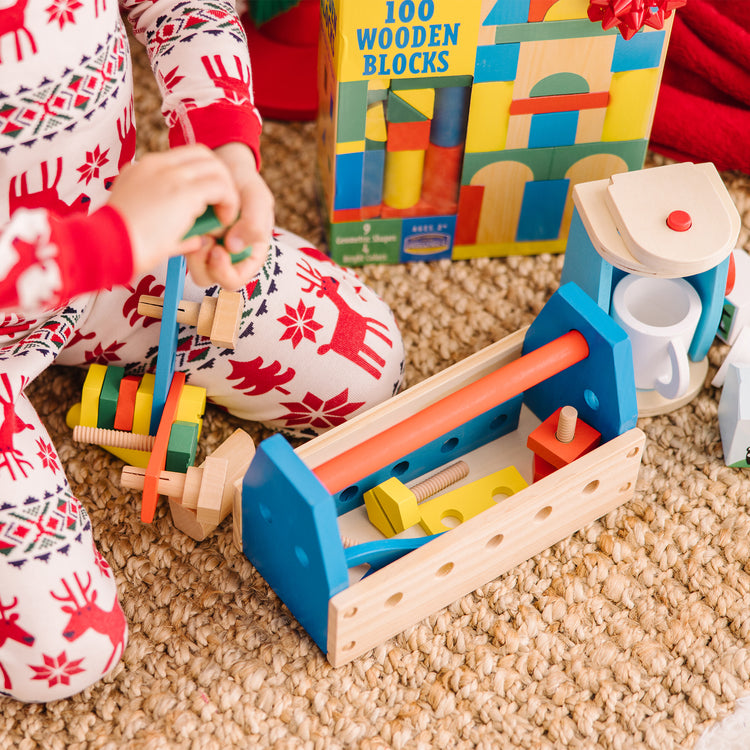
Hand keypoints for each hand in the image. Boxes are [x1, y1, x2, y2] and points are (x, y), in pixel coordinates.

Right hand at [107, 145, 239, 277]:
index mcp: (141, 170)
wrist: (103, 246)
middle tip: (222, 207)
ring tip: (224, 217)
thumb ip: (174, 231)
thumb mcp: (143, 229)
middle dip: (219, 179)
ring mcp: (169, 174)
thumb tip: (196, 239)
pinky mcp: (183, 190)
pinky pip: (220, 185)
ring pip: (215, 166)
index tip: (208, 203)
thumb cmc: (119, 245)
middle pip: (203, 155)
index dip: (201, 178)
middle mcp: (156, 165)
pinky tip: (223, 221)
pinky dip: (229, 202)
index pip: (182, 159)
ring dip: (226, 191)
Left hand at [183, 141, 273, 289]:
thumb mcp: (257, 200)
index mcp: (248, 253)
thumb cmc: (245, 184)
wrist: (223, 166)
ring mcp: (207, 247)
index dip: (225, 272)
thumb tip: (234, 247)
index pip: (236, 278)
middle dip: (204, 260)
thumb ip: (254, 224)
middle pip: (211, 277)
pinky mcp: (191, 236)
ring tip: (197, 224)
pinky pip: (181, 246)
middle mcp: (227, 255)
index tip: (217, 251)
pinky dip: (181, 234)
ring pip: (193, 265)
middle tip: (203, 239)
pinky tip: (185, 216)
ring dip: (192, 247)